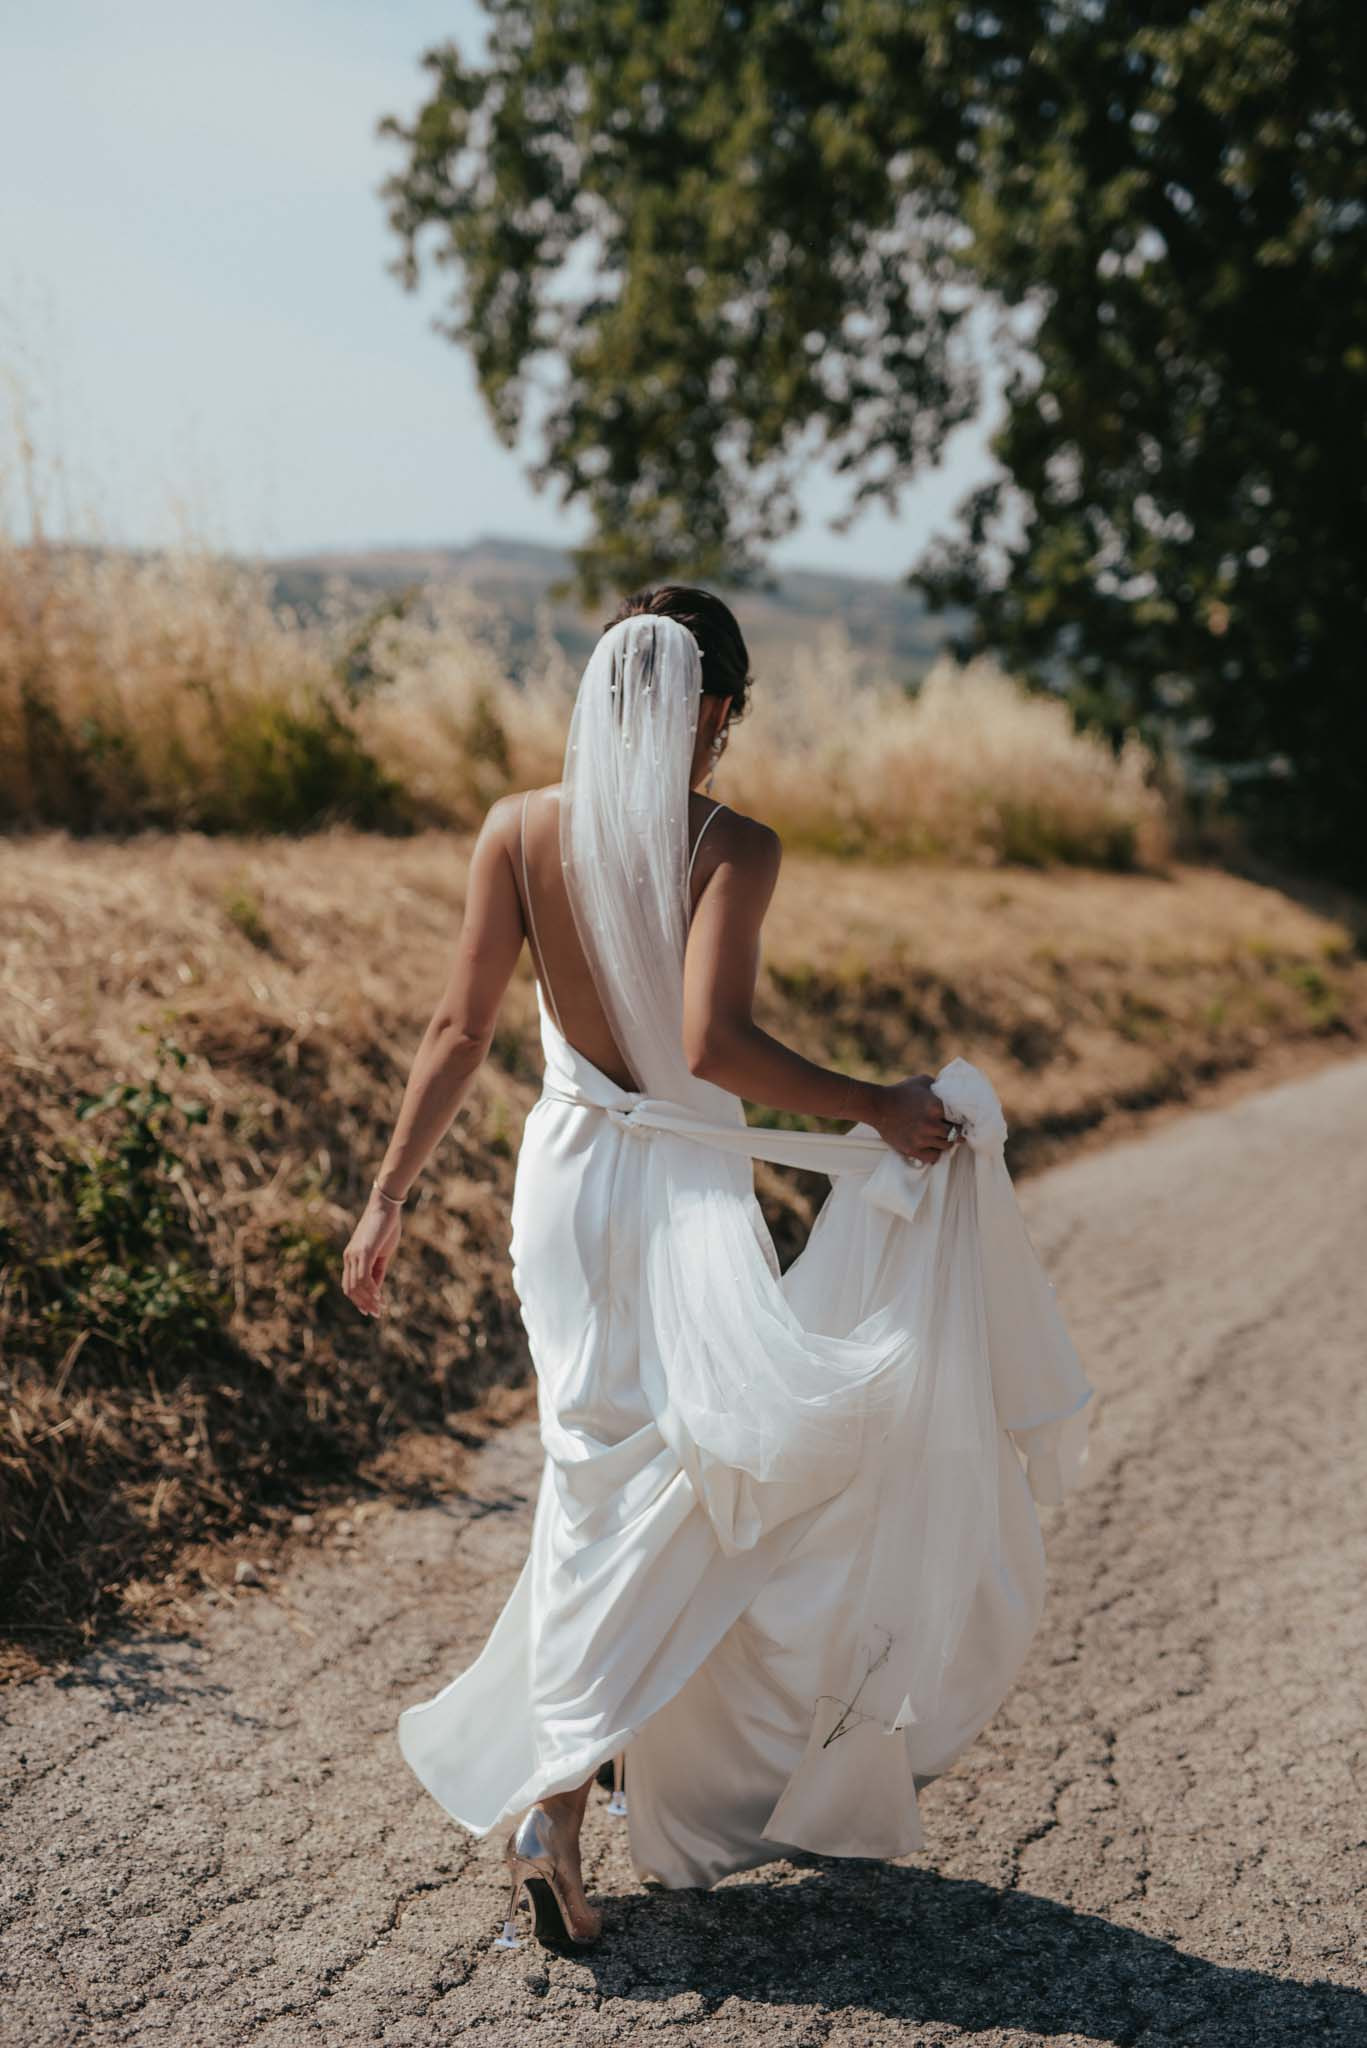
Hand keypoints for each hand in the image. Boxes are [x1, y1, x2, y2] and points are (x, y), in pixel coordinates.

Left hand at [342, 1194, 402, 1317]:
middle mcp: (349, 1257)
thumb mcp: (382, 1253)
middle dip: (363, 1304)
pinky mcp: (364, 1251)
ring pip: (356, 1286)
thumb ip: (377, 1270)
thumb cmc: (385, 1227)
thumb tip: (376, 1289)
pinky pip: (364, 1277)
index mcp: (351, 1257)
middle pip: (350, 1289)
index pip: (349, 1285)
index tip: (370, 1310)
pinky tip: (380, 1297)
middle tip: (377, 1314)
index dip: (358, 1300)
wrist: (386, 1206)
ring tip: (380, 1309)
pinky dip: (371, 1290)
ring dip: (368, 1300)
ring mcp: (355, 1254)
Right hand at [869, 1074, 954, 1166]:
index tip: (959, 1119)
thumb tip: (952, 1091)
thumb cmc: (900, 1092)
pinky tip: (931, 1146)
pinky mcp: (912, 1149)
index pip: (959, 1118)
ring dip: (945, 1142)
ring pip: (946, 1146)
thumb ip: (939, 1085)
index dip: (960, 1119)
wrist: (878, 1106)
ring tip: (941, 1137)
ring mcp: (921, 1139)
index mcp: (935, 1106)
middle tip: (953, 1129)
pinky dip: (935, 1153)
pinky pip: (933, 1157)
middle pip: (954, 1134)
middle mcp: (930, 1124)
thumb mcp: (922, 1081)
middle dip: (954, 1131)